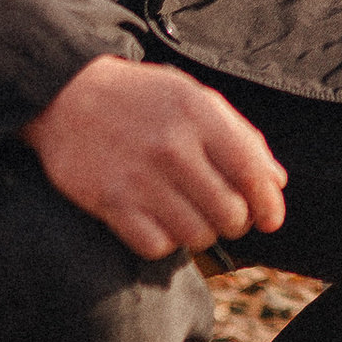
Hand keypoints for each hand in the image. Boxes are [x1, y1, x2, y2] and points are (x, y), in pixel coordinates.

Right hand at [23, 54, 287, 262]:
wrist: (65, 94)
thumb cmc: (140, 99)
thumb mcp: (195, 98)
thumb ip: (241, 137)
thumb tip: (276, 182)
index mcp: (198, 115)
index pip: (251, 173)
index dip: (268, 204)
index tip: (269, 219)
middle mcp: (171, 147)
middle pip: (229, 214)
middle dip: (235, 222)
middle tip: (222, 214)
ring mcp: (139, 177)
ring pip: (196, 236)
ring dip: (199, 234)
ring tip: (189, 216)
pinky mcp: (109, 202)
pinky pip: (157, 246)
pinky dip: (163, 242)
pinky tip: (158, 221)